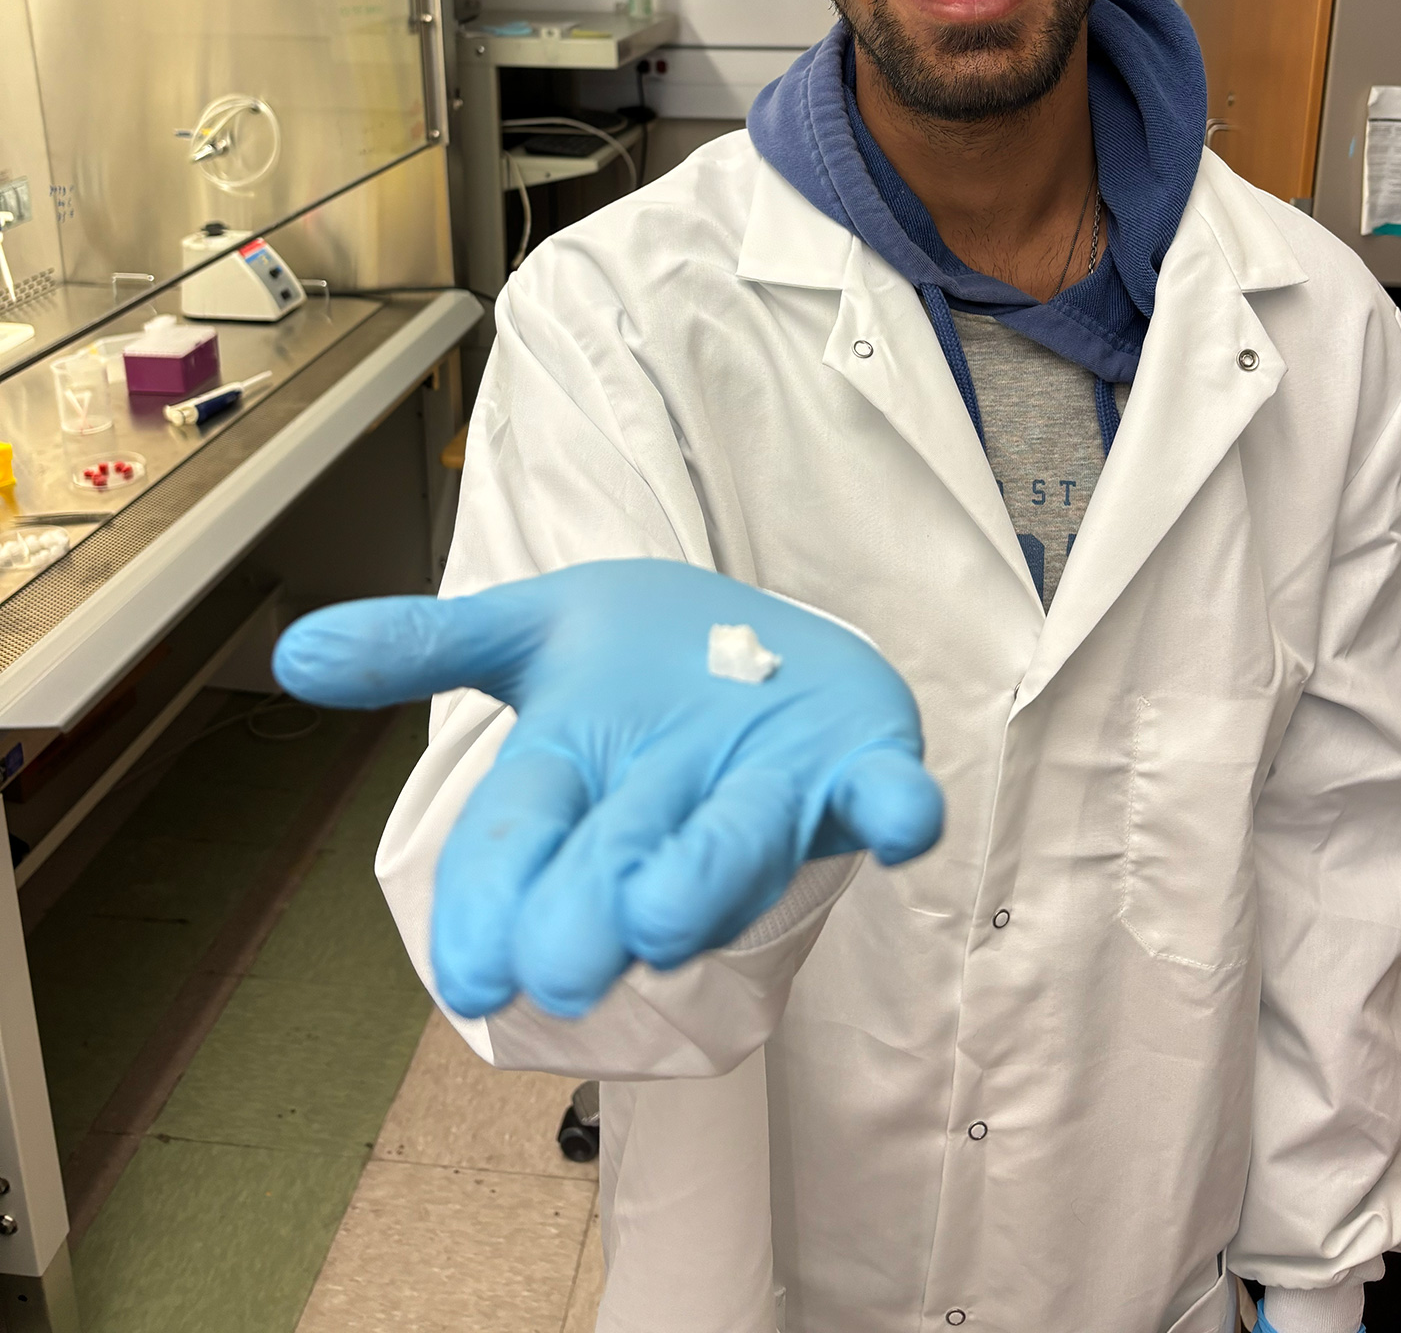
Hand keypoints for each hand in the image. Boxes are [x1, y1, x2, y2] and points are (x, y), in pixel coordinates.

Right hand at [273, 560, 943, 1020]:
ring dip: (712, 875)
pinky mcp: (858, 769)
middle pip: (623, 862)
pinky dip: (897, 809)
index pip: (520, 843)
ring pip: (742, 845)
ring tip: (671, 907)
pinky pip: (885, 799)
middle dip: (595, 911)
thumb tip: (293, 655)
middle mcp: (674, 803)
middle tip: (571, 967)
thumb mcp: (534, 627)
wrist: (765, 635)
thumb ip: (426, 645)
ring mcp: (772, 790)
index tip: (473, 975)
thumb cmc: (641, 653)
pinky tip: (904, 817)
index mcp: (586, 773)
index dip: (492, 907)